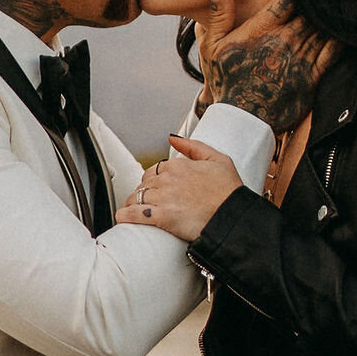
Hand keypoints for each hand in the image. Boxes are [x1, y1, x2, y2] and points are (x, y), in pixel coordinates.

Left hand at [118, 137, 239, 242]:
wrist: (233, 216)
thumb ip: (193, 146)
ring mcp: (163, 198)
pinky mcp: (162, 217)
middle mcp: (167, 179)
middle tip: (145, 201)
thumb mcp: (218, 159)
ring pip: (136, 198)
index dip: (153, 180)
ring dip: (132, 204)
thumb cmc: (229, 191)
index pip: (154, 170)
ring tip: (133, 210)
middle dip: (143, 192)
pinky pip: (135, 214)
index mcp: (178, 165)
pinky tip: (123, 218)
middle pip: (143, 184)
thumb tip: (172, 138)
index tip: (155, 188)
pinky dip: (126, 216)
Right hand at [195, 0, 329, 134]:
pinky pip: (332, 52)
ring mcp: (300, 60)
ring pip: (322, 28)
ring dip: (330, 17)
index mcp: (262, 30)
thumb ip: (220, 13)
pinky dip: (339, 38)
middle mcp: (283, 42)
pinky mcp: (312, 78)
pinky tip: (344, 29)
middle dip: (318, 0)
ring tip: (338, 3)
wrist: (241, 120)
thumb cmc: (225, 80)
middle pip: (310, 11)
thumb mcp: (212, 46)